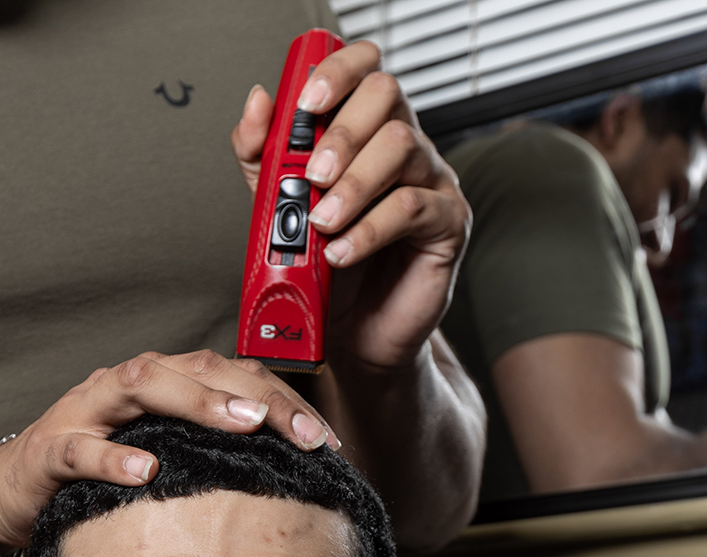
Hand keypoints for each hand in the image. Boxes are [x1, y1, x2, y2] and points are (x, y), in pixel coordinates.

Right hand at [0, 351, 337, 551]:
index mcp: (162, 387)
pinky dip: (112, 456)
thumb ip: (209, 459)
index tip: (325, 442)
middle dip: (254, 397)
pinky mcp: (49, 449)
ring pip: (141, 385)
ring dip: (195, 402)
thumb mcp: (162, 462)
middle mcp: (126, 386)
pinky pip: (81, 447)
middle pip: (198, 369)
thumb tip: (284, 484)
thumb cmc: (95, 478)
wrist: (11, 493)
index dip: (281, 402)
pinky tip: (144, 473)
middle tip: (300, 432)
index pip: (230, 378)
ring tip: (239, 425)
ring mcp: (86, 411)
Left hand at [231, 42, 470, 369]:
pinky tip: (341, 253)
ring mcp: (432, 181)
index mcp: (367, 131)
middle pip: (387, 96)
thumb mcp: (280, 209)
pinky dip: (368, 230)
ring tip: (322, 223)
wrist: (354, 336)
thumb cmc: (325, 269)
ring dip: (353, 185)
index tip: (306, 104)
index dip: (338, 72)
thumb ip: (264, 158)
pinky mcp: (449, 223)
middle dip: (342, 133)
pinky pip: (412, 208)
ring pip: (402, 146)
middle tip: (312, 177)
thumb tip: (258, 103)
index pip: (365, 70)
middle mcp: (405, 145)